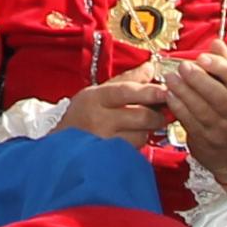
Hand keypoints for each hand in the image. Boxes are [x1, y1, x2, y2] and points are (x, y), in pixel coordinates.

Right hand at [57, 74, 175, 146]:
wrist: (60, 145)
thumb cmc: (82, 115)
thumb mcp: (99, 91)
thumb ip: (127, 80)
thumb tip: (151, 67)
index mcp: (96, 98)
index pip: (126, 92)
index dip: (148, 92)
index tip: (166, 91)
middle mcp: (99, 120)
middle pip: (140, 116)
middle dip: (157, 115)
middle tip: (164, 112)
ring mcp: (104, 142)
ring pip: (140, 136)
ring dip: (147, 130)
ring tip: (141, 125)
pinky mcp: (109, 159)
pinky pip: (134, 151)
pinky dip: (137, 143)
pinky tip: (132, 137)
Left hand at [161, 51, 226, 191]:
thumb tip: (216, 44)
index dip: (220, 67)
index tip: (202, 57)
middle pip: (220, 96)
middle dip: (199, 80)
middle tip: (183, 67)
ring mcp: (222, 130)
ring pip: (203, 110)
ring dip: (184, 92)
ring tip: (171, 78)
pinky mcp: (206, 140)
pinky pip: (190, 122)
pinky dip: (179, 108)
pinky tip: (169, 95)